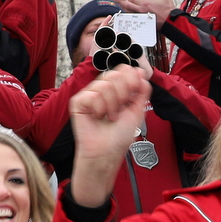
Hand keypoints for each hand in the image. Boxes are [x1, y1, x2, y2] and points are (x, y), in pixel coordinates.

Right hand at [69, 66, 151, 206]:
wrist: (107, 152)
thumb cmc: (119, 136)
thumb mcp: (137, 111)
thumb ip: (142, 91)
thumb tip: (141, 71)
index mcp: (117, 90)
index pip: (123, 69)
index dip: (130, 78)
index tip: (133, 94)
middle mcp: (103, 90)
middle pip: (114, 74)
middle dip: (123, 94)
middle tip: (120, 110)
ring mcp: (90, 95)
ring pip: (104, 84)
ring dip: (112, 105)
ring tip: (110, 117)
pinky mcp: (78, 102)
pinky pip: (92, 95)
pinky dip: (99, 108)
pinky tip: (98, 117)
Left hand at [123, 0, 176, 24]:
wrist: (171, 22)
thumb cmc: (168, 10)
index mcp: (145, 3)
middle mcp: (141, 10)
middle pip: (127, 6)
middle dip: (120, 2)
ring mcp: (141, 17)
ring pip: (128, 12)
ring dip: (123, 8)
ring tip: (119, 4)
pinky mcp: (143, 22)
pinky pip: (133, 18)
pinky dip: (128, 14)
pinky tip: (126, 12)